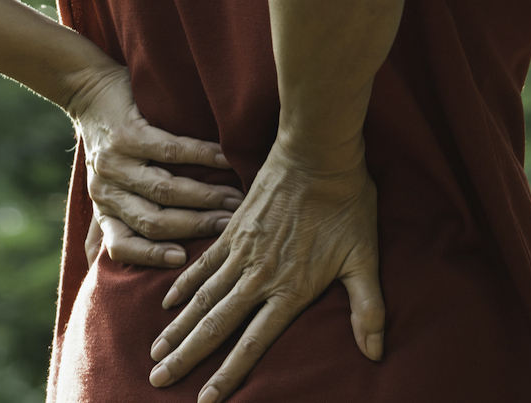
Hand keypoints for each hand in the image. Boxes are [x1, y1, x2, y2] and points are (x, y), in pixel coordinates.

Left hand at [64, 66, 244, 267]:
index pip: (121, 245)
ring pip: (163, 190)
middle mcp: (106, 191)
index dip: (150, 256)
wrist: (87, 91)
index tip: (182, 261)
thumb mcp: (110, 182)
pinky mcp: (127, 134)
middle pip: (153, 221)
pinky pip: (170, 151)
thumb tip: (160, 253)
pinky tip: (224, 160)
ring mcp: (115, 163)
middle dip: (196, 227)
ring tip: (234, 199)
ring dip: (204, 197)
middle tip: (230, 227)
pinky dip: (202, 156)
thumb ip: (128, 212)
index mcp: (104, 208)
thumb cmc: (110, 143)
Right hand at [145, 138, 384, 402]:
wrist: (318, 153)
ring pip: (201, 299)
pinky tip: (166, 305)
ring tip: (155, 351)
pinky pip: (201, 267)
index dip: (228, 374)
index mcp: (289, 290)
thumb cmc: (347, 206)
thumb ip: (367, 309)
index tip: (205, 400)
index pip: (252, 344)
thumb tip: (375, 353)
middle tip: (159, 380)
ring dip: (177, 328)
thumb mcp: (365, 259)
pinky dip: (181, 287)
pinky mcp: (232, 233)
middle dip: (186, 357)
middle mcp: (258, 277)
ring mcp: (240, 254)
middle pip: (214, 326)